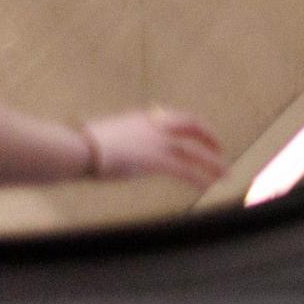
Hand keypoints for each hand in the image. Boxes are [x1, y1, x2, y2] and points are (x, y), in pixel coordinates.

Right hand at [89, 107, 224, 183]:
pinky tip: (210, 185)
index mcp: (145, 118)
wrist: (76, 147)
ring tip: (227, 175)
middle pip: (195, 127)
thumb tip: (120, 146)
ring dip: (214, 165)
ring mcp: (158, 143)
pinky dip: (201, 178)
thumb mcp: (108, 134)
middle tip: (220, 152)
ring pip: (196, 153)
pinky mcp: (156, 161)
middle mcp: (156, 126)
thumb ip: (123, 137)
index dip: (194, 126)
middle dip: (211, 139)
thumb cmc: (80, 144)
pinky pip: (186, 171)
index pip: (179, 117)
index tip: (201, 134)